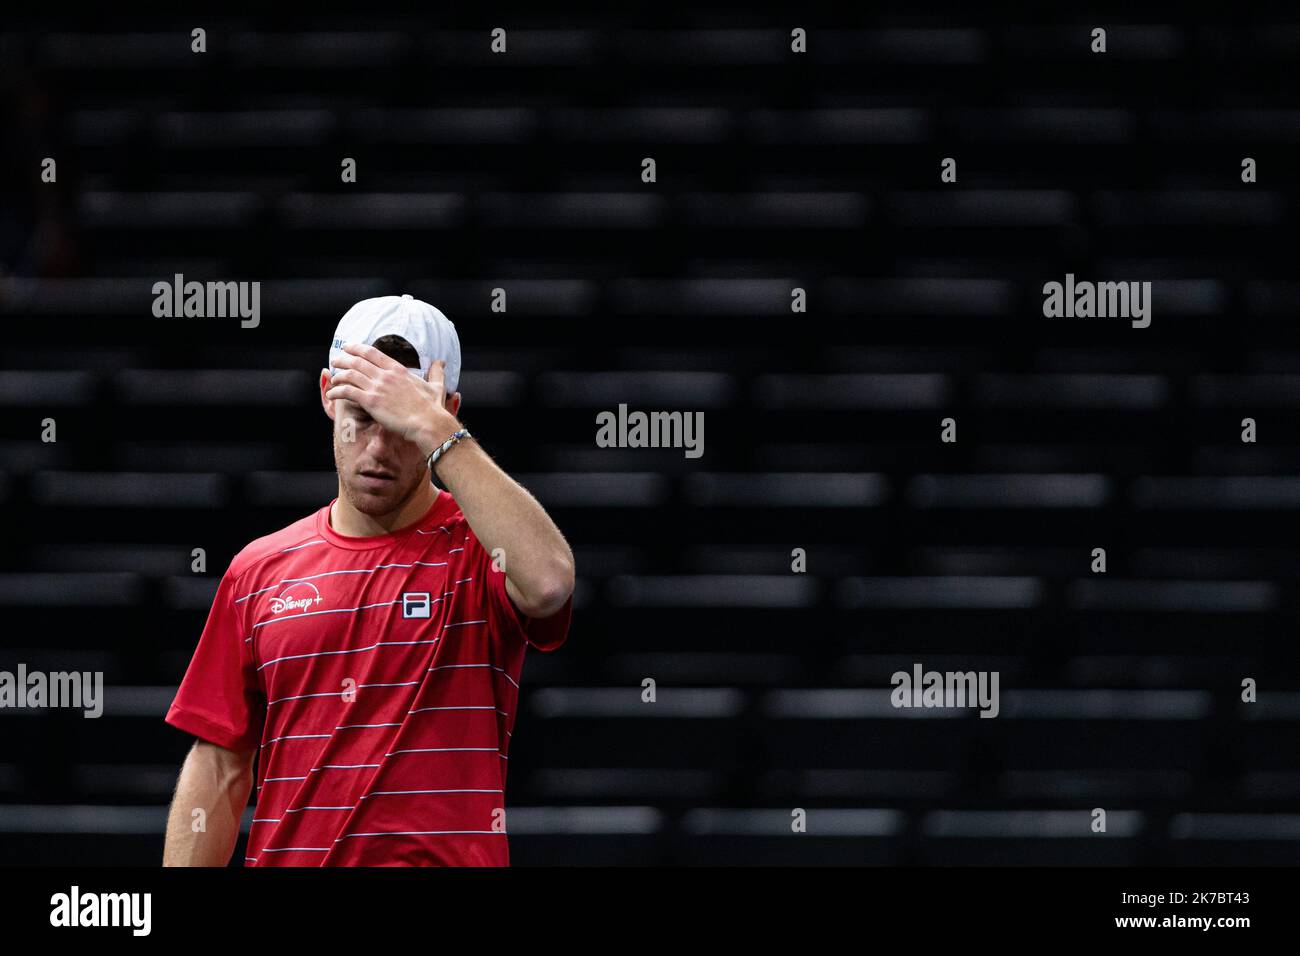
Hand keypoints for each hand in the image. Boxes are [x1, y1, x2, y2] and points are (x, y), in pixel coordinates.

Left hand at [325, 342, 458, 452]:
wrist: (428, 422)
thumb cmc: (433, 408)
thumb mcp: (436, 386)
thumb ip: (436, 372)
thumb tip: (441, 362)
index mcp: (398, 369)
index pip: (372, 353)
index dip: (357, 348)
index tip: (348, 348)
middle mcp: (385, 375)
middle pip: (357, 361)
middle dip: (343, 360)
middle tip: (336, 361)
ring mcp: (377, 387)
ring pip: (350, 375)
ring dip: (338, 375)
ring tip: (333, 378)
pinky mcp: (371, 401)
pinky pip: (347, 392)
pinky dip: (337, 391)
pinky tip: (331, 394)